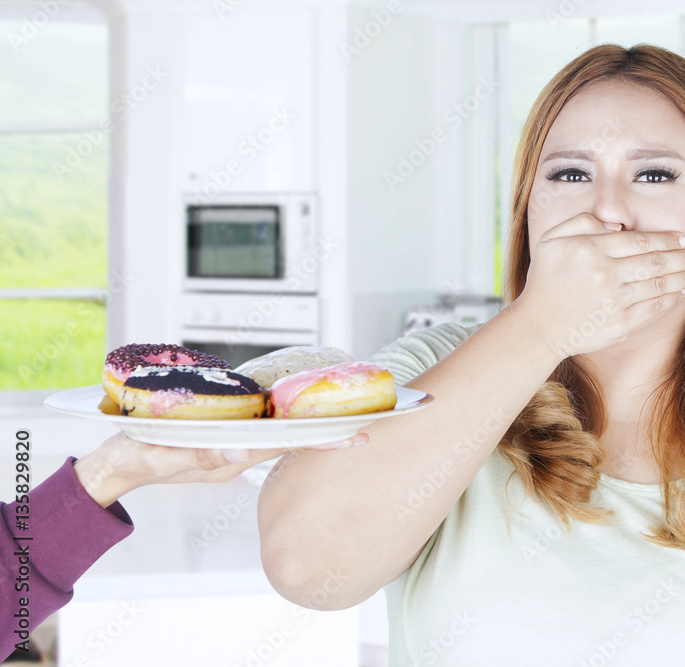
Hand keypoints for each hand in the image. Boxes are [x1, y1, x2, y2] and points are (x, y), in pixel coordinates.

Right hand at [72, 432, 366, 507]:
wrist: (117, 466)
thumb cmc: (137, 458)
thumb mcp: (161, 456)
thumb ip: (196, 454)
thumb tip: (238, 449)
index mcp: (232, 457)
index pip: (288, 446)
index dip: (323, 439)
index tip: (356, 435)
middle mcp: (240, 451)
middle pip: (294, 439)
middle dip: (329, 431)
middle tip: (368, 420)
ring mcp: (233, 445)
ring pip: (281, 434)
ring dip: (311, 424)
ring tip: (345, 412)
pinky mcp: (223, 437)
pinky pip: (262, 429)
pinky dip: (285, 421)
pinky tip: (301, 412)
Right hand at [511, 212, 684, 358]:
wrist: (537, 326)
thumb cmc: (544, 280)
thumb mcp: (552, 240)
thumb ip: (582, 221)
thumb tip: (616, 223)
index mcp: (591, 249)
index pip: (640, 240)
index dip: (667, 239)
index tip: (683, 239)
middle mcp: (605, 274)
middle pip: (656, 261)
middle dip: (683, 256)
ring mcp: (614, 301)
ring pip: (659, 284)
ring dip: (684, 276)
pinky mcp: (619, 324)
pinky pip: (653, 308)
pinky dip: (671, 297)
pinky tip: (682, 290)